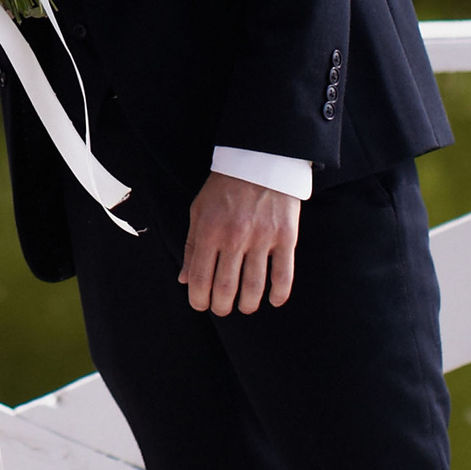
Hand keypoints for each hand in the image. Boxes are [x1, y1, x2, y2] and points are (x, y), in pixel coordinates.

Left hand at [179, 173, 299, 314]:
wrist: (259, 160)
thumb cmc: (224, 188)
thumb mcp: (198, 211)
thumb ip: (191, 245)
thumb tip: (184, 280)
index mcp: (209, 230)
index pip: (199, 277)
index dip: (198, 299)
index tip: (200, 305)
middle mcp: (234, 237)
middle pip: (225, 287)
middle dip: (221, 307)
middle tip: (222, 309)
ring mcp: (262, 238)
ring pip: (254, 286)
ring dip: (248, 305)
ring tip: (245, 307)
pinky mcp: (286, 237)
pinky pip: (284, 275)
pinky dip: (278, 294)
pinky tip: (273, 301)